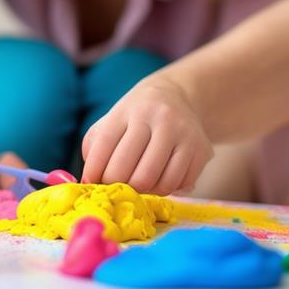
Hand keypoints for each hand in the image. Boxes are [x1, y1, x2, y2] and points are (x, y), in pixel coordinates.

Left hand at [81, 75, 212, 194]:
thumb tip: (87, 181)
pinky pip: (177, 184)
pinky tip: (158, 180)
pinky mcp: (201, 149)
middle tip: (115, 187)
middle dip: (116, 184)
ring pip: (155, 181)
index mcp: (129, 110)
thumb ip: (95, 147)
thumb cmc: (135, 118)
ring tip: (136, 185)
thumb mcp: (112, 121)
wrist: (176, 97)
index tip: (89, 182)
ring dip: (141, 191)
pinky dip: (164, 190)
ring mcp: (182, 134)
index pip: (105, 143)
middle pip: (129, 168)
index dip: (94, 168)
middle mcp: (158, 119)